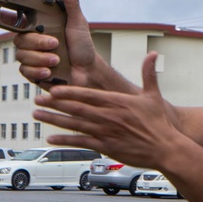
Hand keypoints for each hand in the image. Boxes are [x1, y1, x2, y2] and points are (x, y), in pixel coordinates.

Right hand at [0, 0, 100, 87]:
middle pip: (19, 38)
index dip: (1, 14)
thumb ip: (71, 2)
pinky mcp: (32, 72)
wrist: (87, 71)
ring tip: (57, 59)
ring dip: (41, 57)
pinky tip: (49, 71)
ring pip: (22, 55)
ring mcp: (31, 56)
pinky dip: (38, 70)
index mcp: (40, 26)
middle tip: (54, 43)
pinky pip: (25, 70)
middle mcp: (32, 40)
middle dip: (37, 42)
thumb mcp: (77, 22)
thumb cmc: (82, 45)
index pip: (16, 19)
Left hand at [32, 52, 182, 168]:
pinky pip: (81, 142)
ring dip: (54, 119)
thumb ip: (149, 73)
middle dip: (55, 103)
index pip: (88, 94)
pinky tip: (51, 138)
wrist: (165, 148)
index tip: (53, 88)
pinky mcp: (106, 147)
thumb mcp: (153, 95)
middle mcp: (108, 116)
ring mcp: (105, 133)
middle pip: (76, 108)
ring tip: (37, 114)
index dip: (69, 91)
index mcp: (118, 102)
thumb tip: (153, 53)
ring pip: (74, 125)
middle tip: (38, 98)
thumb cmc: (159, 122)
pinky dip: (65, 140)